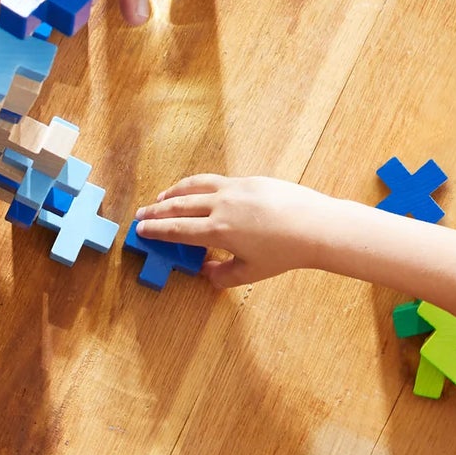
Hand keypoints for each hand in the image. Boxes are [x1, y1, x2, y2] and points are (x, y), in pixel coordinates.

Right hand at [135, 175, 328, 286]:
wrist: (316, 226)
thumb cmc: (285, 253)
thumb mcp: (251, 272)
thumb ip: (223, 274)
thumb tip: (206, 272)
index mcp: (218, 231)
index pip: (176, 230)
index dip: (155, 231)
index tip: (140, 230)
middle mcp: (220, 206)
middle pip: (178, 206)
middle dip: (156, 211)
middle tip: (141, 215)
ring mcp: (234, 189)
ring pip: (194, 187)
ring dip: (173, 193)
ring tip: (162, 198)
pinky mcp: (248, 180)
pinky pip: (214, 180)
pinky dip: (196, 185)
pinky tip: (194, 189)